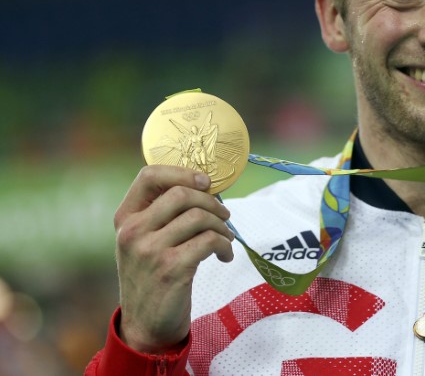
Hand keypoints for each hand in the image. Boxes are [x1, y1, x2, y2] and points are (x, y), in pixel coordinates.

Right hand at [114, 165, 233, 352]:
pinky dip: (224, 245)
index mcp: (125, 218)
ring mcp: (149, 250)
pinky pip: (209, 241)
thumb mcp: (145, 241)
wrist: (146, 326)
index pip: (149, 175)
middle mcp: (132, 232)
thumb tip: (204, 184)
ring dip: (222, 226)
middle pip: (181, 194)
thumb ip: (162, 213)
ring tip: (225, 239)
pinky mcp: (171, 269)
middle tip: (224, 215)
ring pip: (199, 217)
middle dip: (211, 202)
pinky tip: (224, 256)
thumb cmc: (153, 276)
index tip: (205, 182)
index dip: (182, 173)